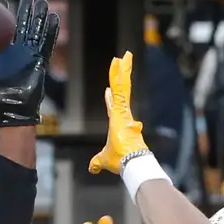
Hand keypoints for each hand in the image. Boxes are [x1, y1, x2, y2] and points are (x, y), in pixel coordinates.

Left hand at [0, 0, 58, 129]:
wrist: (9, 110)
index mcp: (1, 51)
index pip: (3, 28)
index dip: (3, 15)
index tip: (2, 1)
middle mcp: (16, 51)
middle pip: (22, 25)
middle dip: (25, 11)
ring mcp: (28, 55)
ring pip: (35, 31)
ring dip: (39, 16)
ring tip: (42, 2)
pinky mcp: (39, 61)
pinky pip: (47, 44)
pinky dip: (51, 32)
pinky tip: (54, 18)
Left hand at [89, 52, 148, 176]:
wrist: (131, 163)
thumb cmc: (121, 162)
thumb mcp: (103, 160)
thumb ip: (97, 162)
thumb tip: (92, 167)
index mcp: (118, 124)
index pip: (113, 106)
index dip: (111, 97)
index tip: (109, 89)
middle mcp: (123, 115)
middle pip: (120, 91)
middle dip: (119, 76)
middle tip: (120, 61)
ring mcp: (124, 111)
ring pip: (122, 86)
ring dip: (122, 70)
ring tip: (124, 56)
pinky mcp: (123, 109)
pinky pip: (121, 88)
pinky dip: (120, 75)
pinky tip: (120, 63)